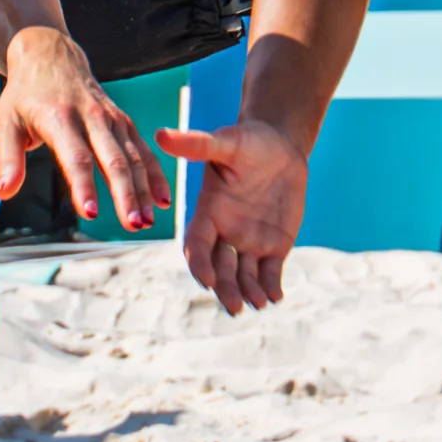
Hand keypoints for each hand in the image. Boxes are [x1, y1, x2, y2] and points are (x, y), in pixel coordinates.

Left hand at [0, 26, 164, 233]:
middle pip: (113, 160)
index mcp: (60, 118)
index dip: (83, 185)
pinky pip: (143, 150)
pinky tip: (161, 200)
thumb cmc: (25, 96)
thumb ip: (9, 160)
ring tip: (146, 221)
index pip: (75, 157)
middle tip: (132, 224)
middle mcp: (91, 117)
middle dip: (125, 194)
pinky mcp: (123, 121)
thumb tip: (3, 192)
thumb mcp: (6, 123)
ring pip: (133, 157)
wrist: (49, 56)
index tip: (90, 212)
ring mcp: (111, 118)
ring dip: (143, 190)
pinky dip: (155, 174)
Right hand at [167, 111, 307, 311]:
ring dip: (248, 292)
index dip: (200, 264)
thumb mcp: (226, 141)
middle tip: (235, 307)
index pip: (197, 245)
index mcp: (208, 213)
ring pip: (243, 276)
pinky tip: (275, 298)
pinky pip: (269, 272)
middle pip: (219, 268)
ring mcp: (249, 242)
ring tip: (258, 304)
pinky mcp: (274, 246)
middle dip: (225, 288)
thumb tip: (160, 134)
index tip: (208, 280)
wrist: (281, 147)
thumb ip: (197, 144)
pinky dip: (270, 286)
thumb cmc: (248, 141)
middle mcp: (225, 233)